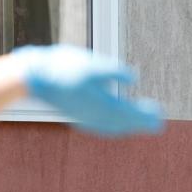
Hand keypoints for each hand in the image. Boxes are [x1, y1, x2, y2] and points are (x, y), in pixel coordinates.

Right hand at [13, 45, 163, 136]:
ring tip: (135, 122)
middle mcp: (94, 116)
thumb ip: (116, 72)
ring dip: (126, 125)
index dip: (147, 116)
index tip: (159, 115)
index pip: (132, 115)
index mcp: (103, 104)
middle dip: (140, 122)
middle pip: (124, 124)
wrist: (33, 78)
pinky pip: (99, 126)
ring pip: (111, 127)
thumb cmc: (62, 68)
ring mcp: (83, 117)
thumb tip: (133, 78)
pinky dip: (111, 126)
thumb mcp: (94, 64)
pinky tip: (109, 121)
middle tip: (154, 121)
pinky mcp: (74, 115)